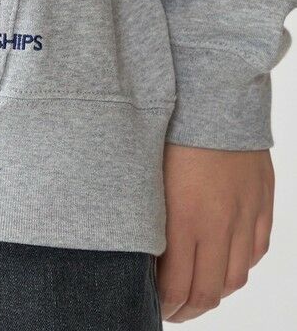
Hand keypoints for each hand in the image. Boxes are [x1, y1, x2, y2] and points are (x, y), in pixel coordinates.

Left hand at [157, 144, 273, 322]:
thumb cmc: (171, 131)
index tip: (152, 303)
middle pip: (208, 291)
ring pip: (235, 277)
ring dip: (215, 293)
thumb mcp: (149, 175)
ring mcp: (245, 214)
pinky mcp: (262, 202)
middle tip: (172, 310)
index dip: (164, 304)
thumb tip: (143, 251)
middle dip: (187, 310)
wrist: (212, 96)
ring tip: (197, 292)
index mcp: (184, 217)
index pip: (177, 286)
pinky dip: (239, 266)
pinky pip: (256, 251)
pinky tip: (223, 263)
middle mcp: (219, 223)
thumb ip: (150, 217)